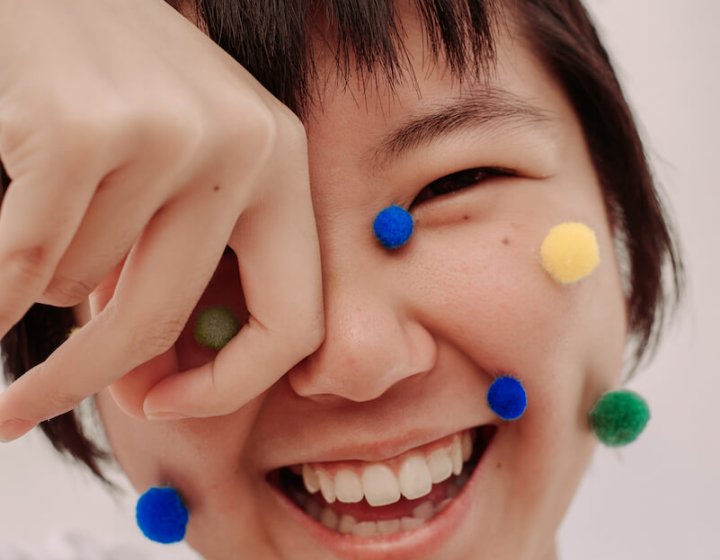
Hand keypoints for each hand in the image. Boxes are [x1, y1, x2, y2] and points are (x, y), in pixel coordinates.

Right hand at [0, 0, 323, 439]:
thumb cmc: (112, 92)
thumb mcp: (181, 172)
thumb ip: (187, 264)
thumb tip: (159, 384)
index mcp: (284, 162)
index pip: (294, 322)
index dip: (228, 386)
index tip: (164, 404)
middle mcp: (246, 144)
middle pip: (172, 319)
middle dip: (92, 382)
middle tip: (30, 408)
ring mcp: (170, 131)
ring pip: (83, 287)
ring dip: (42, 279)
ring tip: (38, 219)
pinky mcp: (84, 127)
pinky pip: (27, 265)